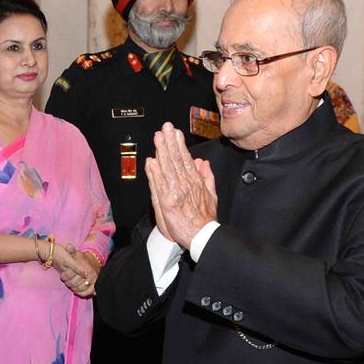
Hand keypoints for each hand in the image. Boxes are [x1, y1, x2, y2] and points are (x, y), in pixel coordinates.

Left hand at [56, 244, 98, 297]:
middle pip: (74, 283)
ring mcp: (93, 281)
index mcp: (85, 266)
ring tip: (71, 285)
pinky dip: (80, 293)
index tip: (62, 276)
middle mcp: (90, 274)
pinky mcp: (95, 287)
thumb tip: (68, 246)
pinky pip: (86, 293)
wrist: (94, 262)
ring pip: (79, 289)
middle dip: (68, 282)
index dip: (65, 276)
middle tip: (66, 281)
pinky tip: (77, 290)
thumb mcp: (76, 253)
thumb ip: (71, 250)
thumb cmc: (82, 259)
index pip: (70, 275)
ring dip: (74, 288)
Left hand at [146, 123, 217, 250]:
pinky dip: (155, 172)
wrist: (202, 236)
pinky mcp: (167, 201)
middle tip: (164, 128)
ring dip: (162, 152)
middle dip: (169, 142)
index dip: (179, 145)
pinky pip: (160, 184)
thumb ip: (207, 177)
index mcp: (195, 182)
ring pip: (167, 168)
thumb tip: (202, 163)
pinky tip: (151, 161)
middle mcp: (185, 184)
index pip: (185, 159)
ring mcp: (176, 192)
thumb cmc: (205, 219)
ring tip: (158, 138)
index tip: (174, 132)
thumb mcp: (211, 195)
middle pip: (176, 159)